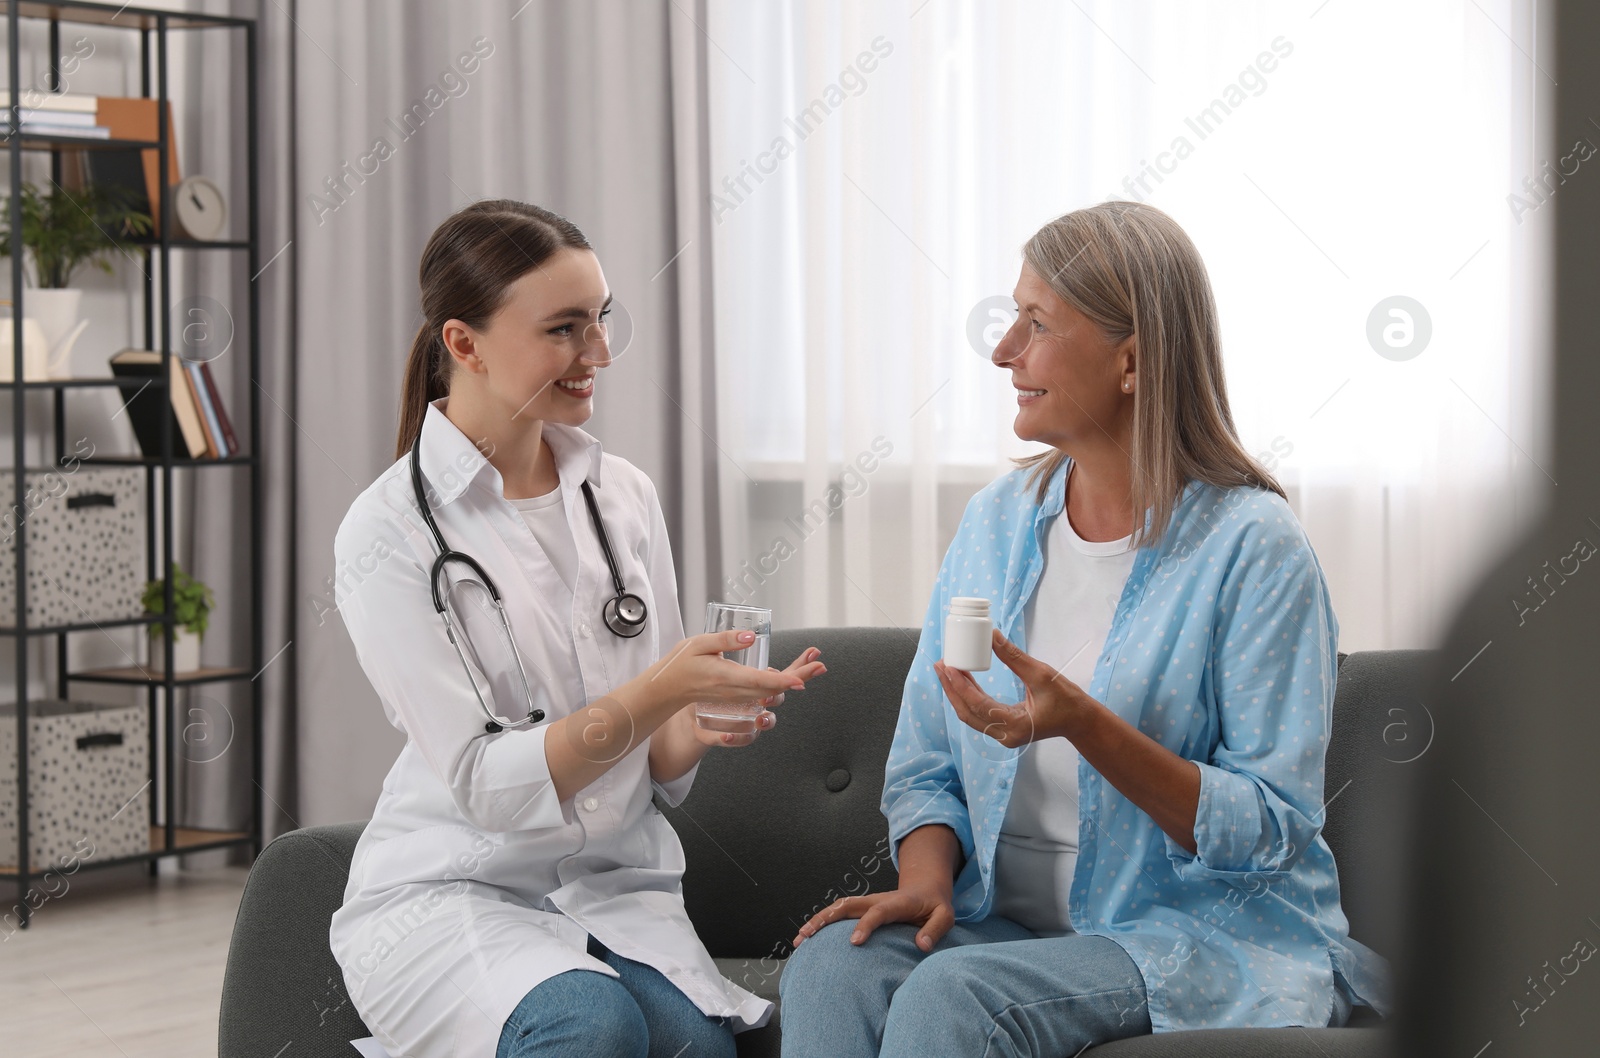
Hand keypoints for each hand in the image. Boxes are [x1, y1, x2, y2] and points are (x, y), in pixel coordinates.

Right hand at [643, 630, 803, 709]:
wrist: (668, 689)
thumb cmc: (681, 664)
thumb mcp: (698, 644)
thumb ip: (725, 640)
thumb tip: (751, 637)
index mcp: (726, 677)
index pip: (759, 682)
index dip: (783, 682)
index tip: (802, 680)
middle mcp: (735, 691)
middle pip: (773, 688)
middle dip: (799, 676)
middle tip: (821, 664)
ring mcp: (738, 697)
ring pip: (772, 692)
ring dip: (794, 678)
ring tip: (814, 663)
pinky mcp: (738, 697)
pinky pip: (764, 693)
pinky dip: (781, 683)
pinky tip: (793, 673)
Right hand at [792, 884, 954, 952]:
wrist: (927, 887)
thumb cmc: (935, 905)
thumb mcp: (945, 916)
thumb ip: (935, 929)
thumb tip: (921, 945)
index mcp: (897, 903)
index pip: (877, 912)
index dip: (865, 925)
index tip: (854, 942)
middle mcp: (877, 900)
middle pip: (846, 906)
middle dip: (825, 920)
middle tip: (807, 936)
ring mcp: (867, 903)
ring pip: (837, 908)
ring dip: (817, 921)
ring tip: (799, 940)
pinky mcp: (862, 908)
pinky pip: (839, 913)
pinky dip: (821, 922)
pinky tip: (807, 937)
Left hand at [933, 628, 1093, 747]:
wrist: (1080, 720)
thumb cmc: (1066, 700)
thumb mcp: (1041, 675)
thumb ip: (1014, 657)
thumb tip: (992, 636)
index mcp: (1015, 725)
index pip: (978, 705)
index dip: (960, 685)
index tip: (948, 666)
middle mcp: (1005, 735)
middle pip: (967, 712)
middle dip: (951, 688)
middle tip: (941, 664)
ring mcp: (1003, 734)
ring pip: (970, 714)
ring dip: (957, 692)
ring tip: (947, 669)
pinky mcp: (1004, 728)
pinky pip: (979, 713)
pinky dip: (968, 696)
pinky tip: (962, 678)